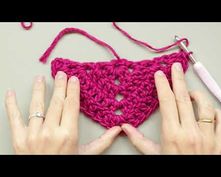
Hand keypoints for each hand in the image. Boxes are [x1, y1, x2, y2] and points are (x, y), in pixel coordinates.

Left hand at [5, 71, 120, 153]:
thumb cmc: (66, 164)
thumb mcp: (86, 154)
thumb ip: (103, 141)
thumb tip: (117, 130)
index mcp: (68, 135)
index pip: (71, 105)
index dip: (73, 90)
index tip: (74, 79)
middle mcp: (50, 132)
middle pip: (56, 102)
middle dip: (60, 86)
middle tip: (61, 74)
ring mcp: (33, 135)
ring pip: (36, 106)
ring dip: (39, 90)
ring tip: (41, 78)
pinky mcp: (18, 139)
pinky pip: (14, 118)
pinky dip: (11, 105)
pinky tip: (10, 94)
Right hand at [122, 63, 220, 153]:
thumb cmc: (173, 165)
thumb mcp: (153, 154)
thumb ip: (138, 140)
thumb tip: (124, 128)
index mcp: (172, 134)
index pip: (167, 102)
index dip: (162, 85)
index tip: (160, 74)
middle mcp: (190, 132)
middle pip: (183, 98)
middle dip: (178, 79)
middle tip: (175, 66)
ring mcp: (207, 136)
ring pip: (204, 106)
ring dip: (196, 95)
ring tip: (190, 92)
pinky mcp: (220, 142)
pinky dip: (214, 112)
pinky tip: (207, 111)